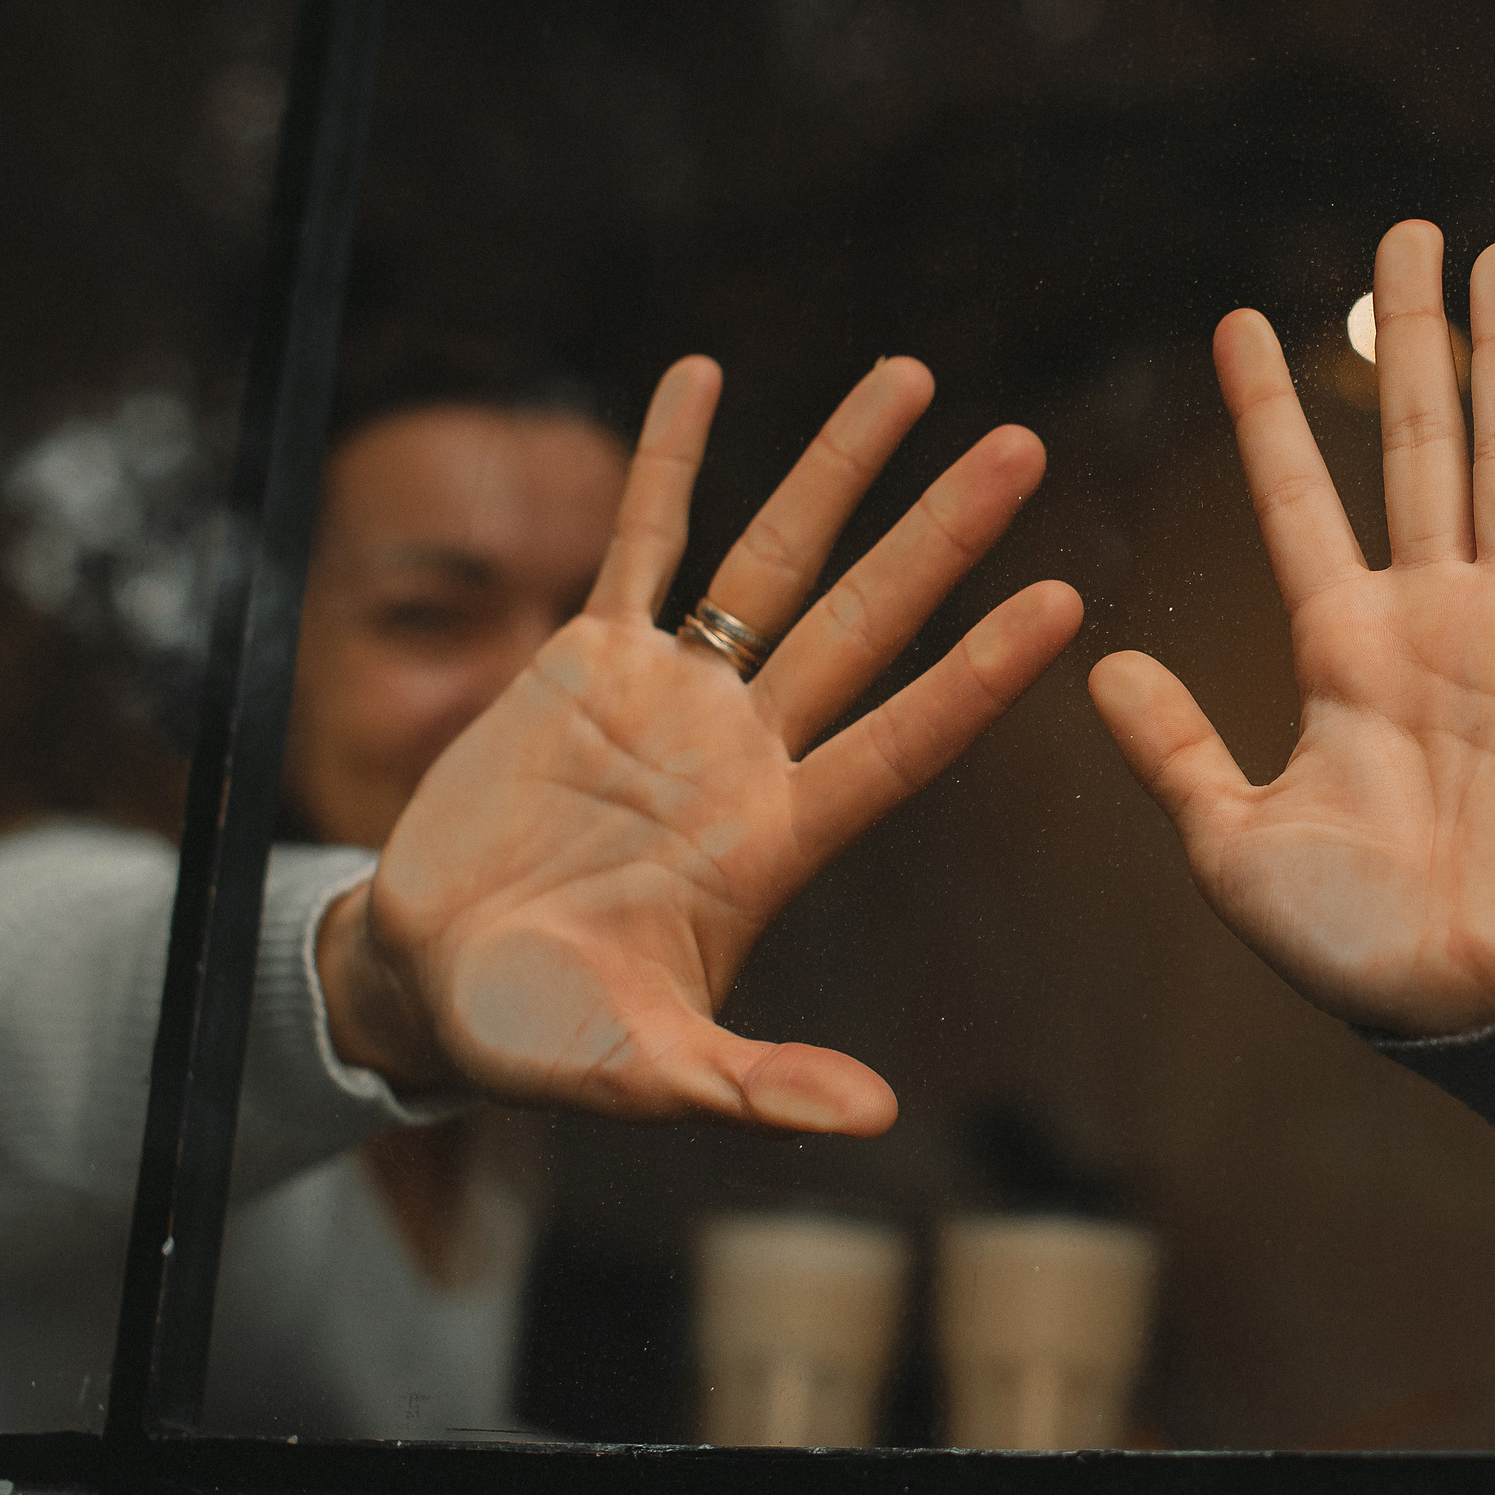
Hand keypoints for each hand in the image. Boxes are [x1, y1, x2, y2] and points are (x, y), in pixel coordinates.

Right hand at [320, 356, 1081, 1134]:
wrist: (428, 982)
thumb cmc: (541, 1040)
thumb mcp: (647, 1074)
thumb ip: (755, 1088)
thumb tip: (874, 1120)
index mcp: (778, 839)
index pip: (904, 737)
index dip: (981, 672)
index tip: (1066, 600)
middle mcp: (746, 750)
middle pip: (862, 618)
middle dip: (941, 534)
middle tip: (1024, 448)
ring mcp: (671, 696)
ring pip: (771, 558)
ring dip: (836, 467)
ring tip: (911, 374)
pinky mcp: (582, 661)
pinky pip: (640, 543)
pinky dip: (669, 462)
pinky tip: (706, 376)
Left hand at [1090, 221, 1494, 1036]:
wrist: (1478, 1005)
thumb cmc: (1354, 944)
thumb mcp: (1236, 848)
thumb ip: (1177, 751)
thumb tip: (1100, 662)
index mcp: (1344, 645)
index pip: (1295, 500)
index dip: (1267, 413)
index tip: (1236, 319)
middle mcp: (1437, 613)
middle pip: (1415, 442)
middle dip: (1408, 339)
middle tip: (1404, 234)